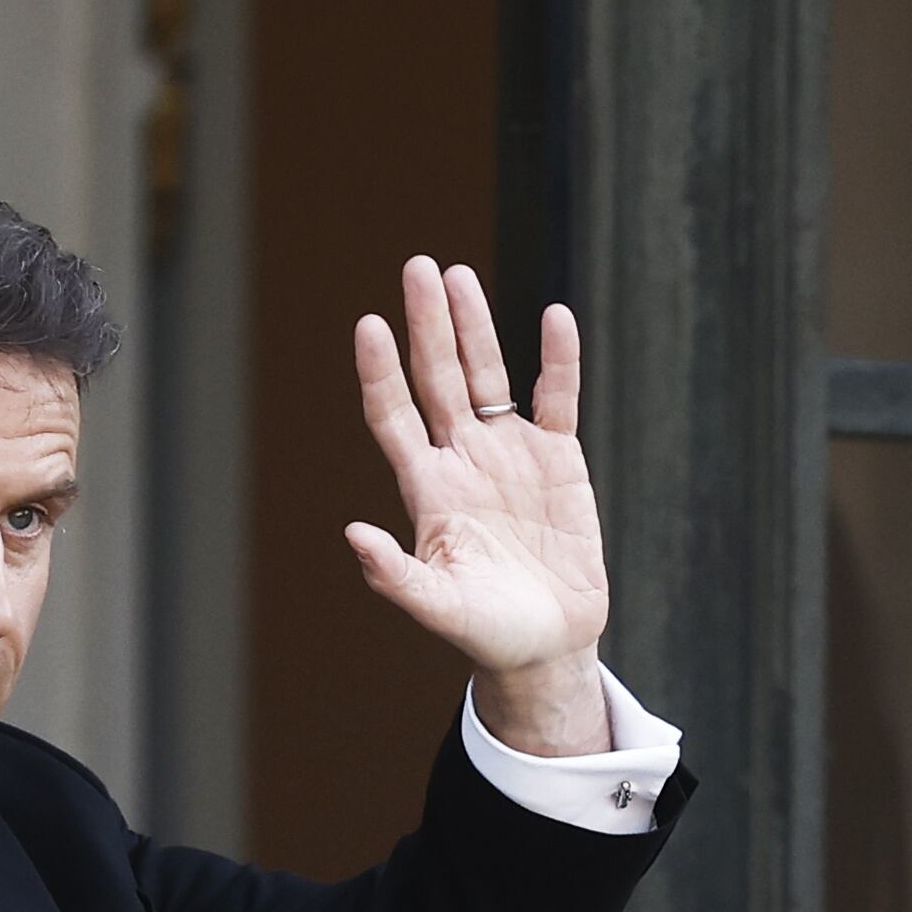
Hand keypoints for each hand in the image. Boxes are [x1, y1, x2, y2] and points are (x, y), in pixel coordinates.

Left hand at [346, 256, 610, 754]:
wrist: (548, 645)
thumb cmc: (488, 632)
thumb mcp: (440, 608)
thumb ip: (396, 575)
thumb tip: (353, 534)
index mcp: (427, 488)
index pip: (394, 416)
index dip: (382, 373)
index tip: (370, 327)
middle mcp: (462, 458)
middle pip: (438, 378)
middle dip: (427, 324)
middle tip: (418, 267)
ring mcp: (510, 454)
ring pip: (488, 375)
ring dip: (475, 327)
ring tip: (458, 275)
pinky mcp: (559, 459)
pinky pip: (556, 398)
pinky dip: (558, 361)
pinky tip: (553, 319)